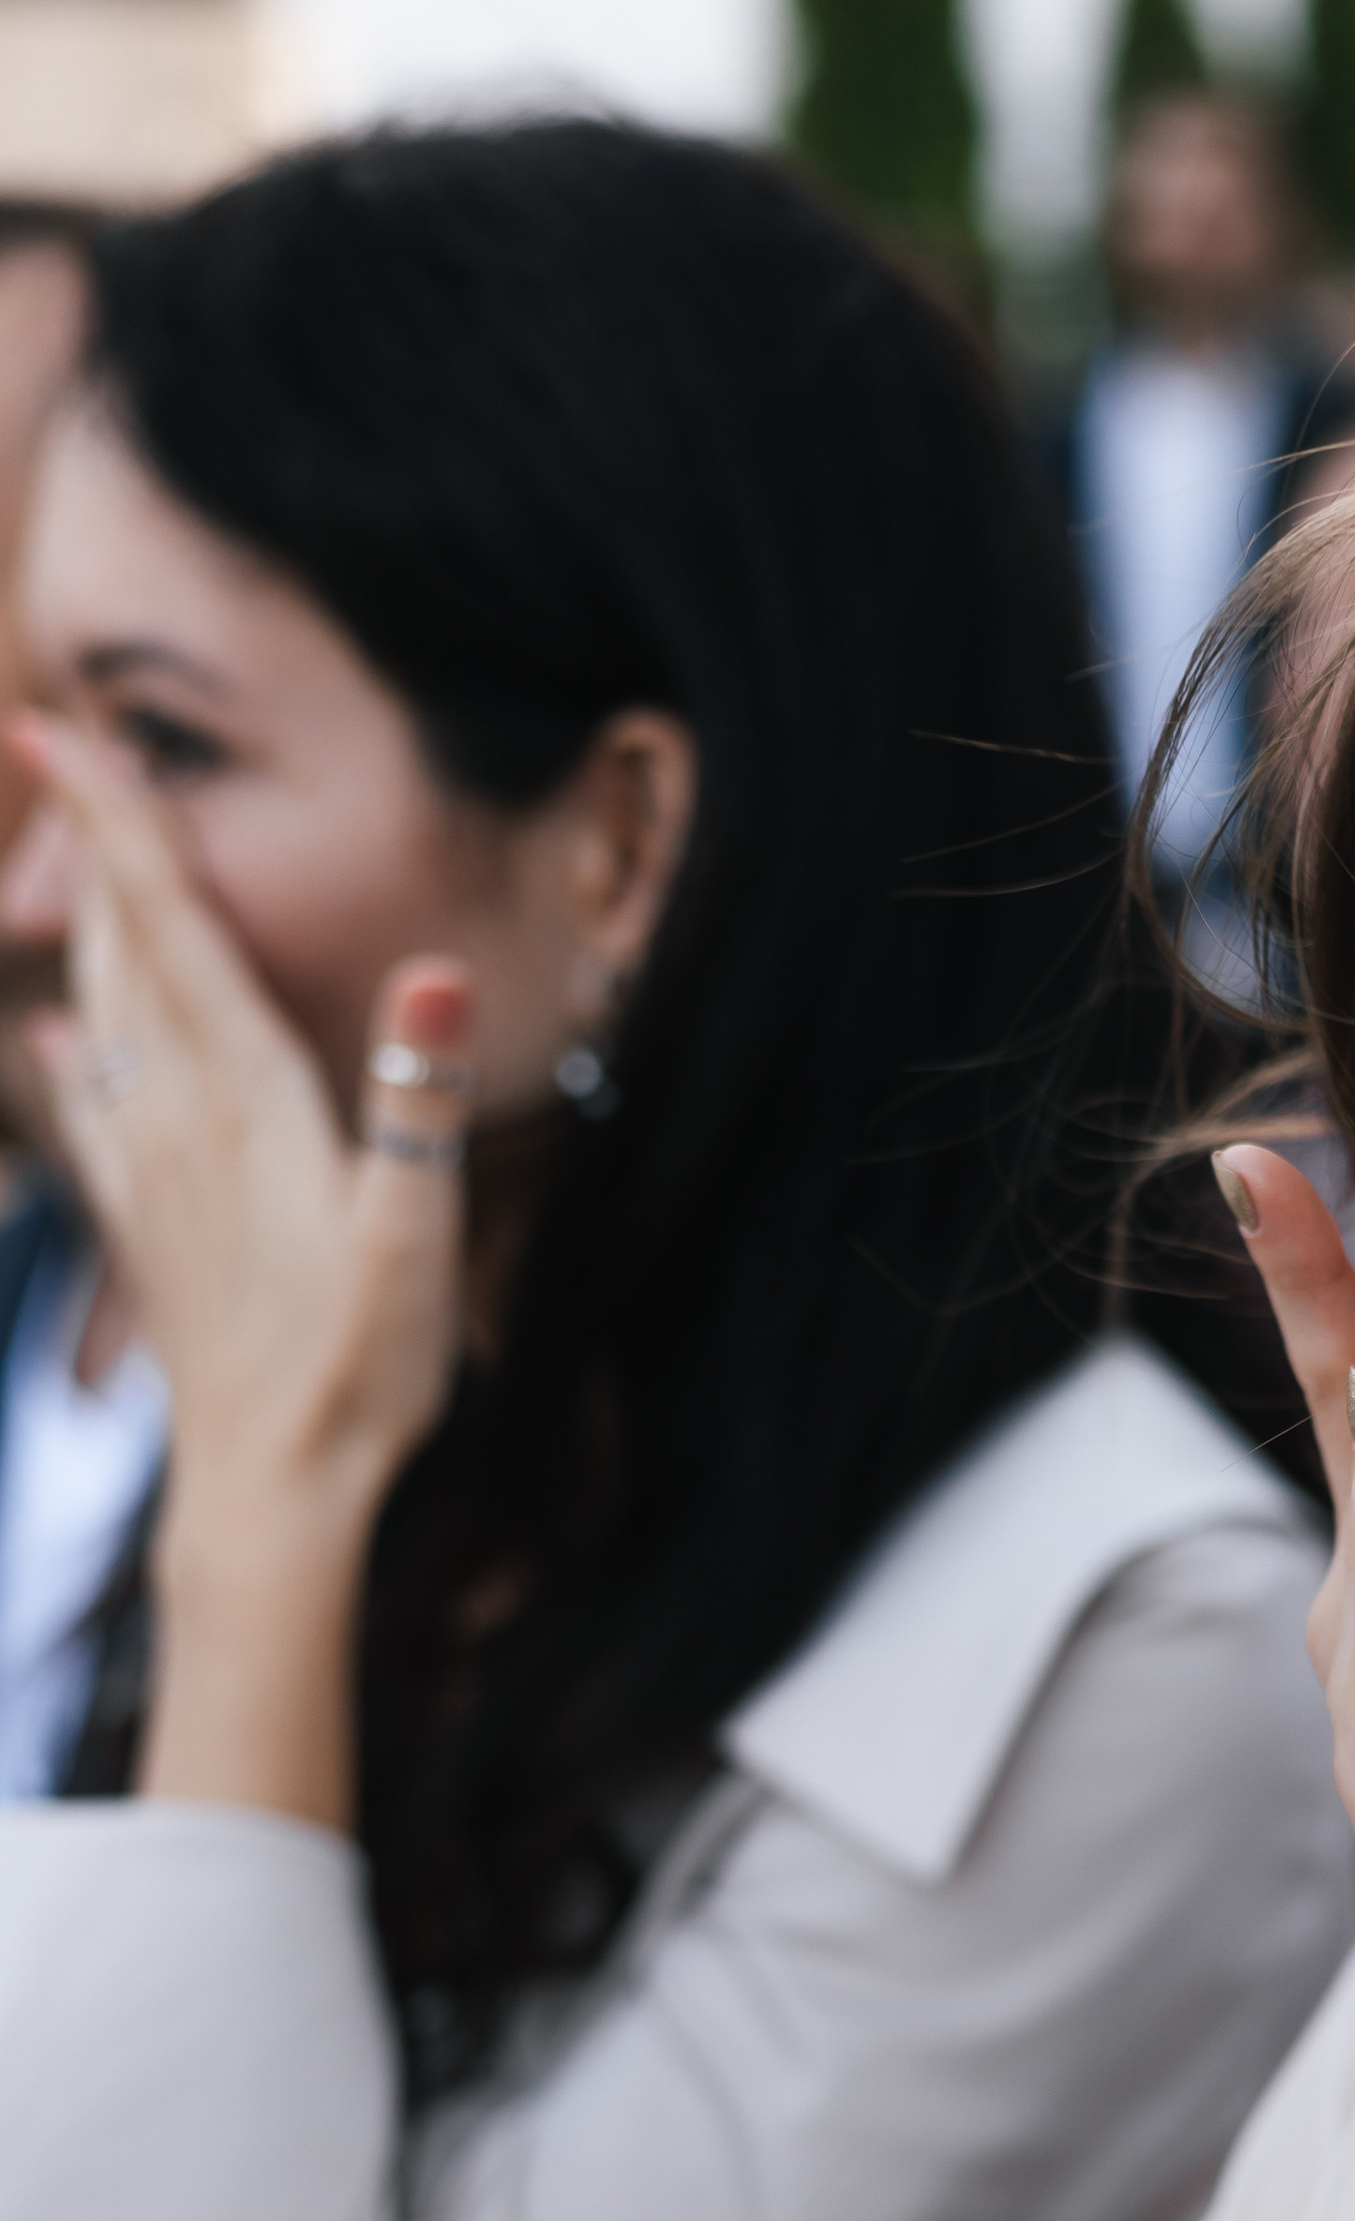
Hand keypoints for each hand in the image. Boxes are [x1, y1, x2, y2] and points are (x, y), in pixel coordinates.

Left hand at [13, 715, 476, 1826]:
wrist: (272, 1491)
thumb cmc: (358, 1370)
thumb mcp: (416, 1236)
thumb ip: (418, 1104)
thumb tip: (432, 979)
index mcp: (245, 1098)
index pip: (173, 929)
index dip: (120, 826)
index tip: (64, 729)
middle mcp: (181, 1120)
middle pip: (123, 954)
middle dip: (90, 850)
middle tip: (56, 752)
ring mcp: (156, 1176)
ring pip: (105, 1019)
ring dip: (90, 935)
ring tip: (75, 865)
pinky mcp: (153, 1233)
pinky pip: (100, 1118)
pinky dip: (84, 1061)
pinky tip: (69, 1048)